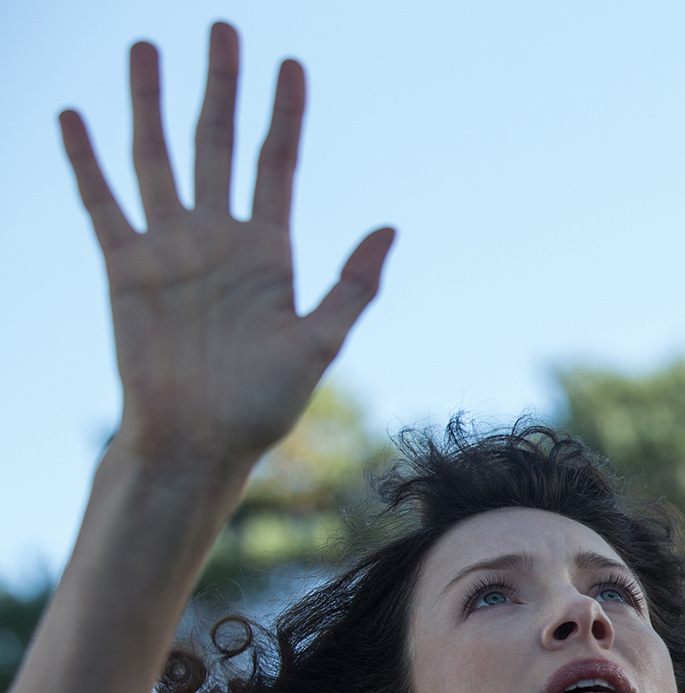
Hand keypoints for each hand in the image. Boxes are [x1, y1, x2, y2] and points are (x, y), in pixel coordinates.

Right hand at [60, 23, 393, 469]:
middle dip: (221, 86)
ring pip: (158, 156)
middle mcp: (218, 238)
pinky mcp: (124, 266)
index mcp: (269, 251)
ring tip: (145, 46)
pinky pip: (101, 202)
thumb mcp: (318, 343)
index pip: (277, 163)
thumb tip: (389, 227)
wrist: (198, 440)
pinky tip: (74, 116)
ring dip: (151, 102)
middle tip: (224, 27)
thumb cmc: (263, 403)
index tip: (291, 64)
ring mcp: (169, 248)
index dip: (284, 114)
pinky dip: (86, 160)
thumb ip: (351, 285)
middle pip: (218, 142)